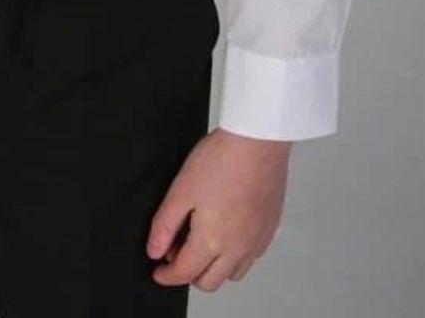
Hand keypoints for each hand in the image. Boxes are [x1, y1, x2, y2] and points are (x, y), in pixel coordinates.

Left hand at [146, 128, 290, 291]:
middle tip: (177, 252)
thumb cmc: (222, 160)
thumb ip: (165, 225)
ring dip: (215, 268)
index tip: (159, 272)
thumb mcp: (181, 190)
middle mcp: (237, 249)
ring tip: (202, 241)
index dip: (167, 276)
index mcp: (212, 241)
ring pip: (233, 274)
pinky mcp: (269, 230)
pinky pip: (251, 257)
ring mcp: (256, 241)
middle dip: (189, 274)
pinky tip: (227, 232)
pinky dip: (236, 255)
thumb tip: (154, 249)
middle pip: (209, 282)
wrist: (258, 142)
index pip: (184, 273)